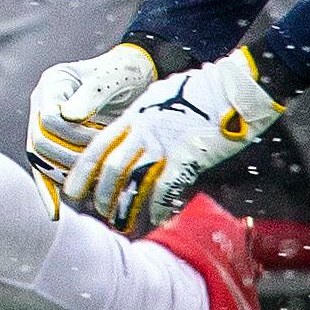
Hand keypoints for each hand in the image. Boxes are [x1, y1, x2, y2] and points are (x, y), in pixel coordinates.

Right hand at [26, 41, 158, 184]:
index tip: (100, 136)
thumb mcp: (112, 80)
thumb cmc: (124, 75)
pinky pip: (44, 169)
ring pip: (42, 159)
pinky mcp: (55, 141)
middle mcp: (43, 103)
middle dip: (71, 155)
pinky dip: (48, 190)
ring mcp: (45, 123)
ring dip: (68, 170)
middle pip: (40, 142)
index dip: (73, 135)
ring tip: (95, 172)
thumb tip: (69, 118)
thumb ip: (91, 96)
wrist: (132, 77)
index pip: (49, 120)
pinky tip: (54, 212)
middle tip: (101, 158)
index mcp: (53, 83)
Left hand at [64, 48, 288, 235]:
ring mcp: (165, 141)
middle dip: (101, 194)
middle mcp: (145, 128)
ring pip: (132, 179)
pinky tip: (158, 217)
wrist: (235, 87)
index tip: (73, 191)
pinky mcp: (188, 154)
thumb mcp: (163, 98)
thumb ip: (145, 118)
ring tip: (122, 222)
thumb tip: (134, 133)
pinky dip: (160, 205)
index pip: (98, 146)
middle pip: (110, 167)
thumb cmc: (204, 91)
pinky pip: (166, 186)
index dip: (83, 171)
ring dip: (125, 205)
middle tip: (100, 212)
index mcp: (136, 115)